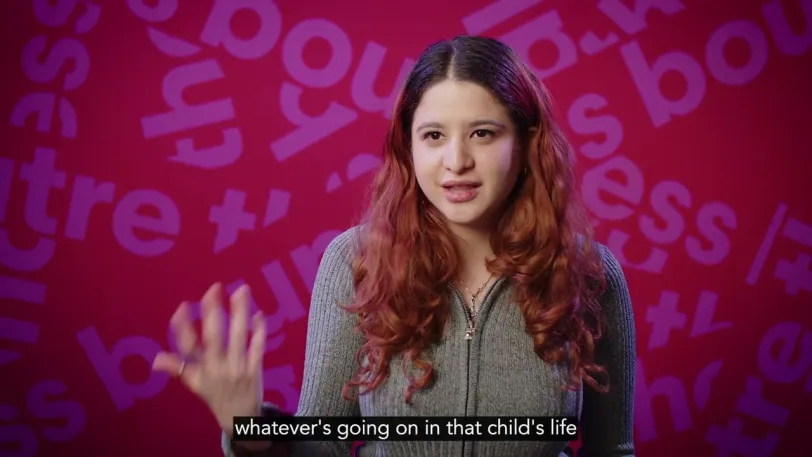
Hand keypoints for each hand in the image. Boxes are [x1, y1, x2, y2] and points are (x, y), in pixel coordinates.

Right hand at [153, 283, 266, 443]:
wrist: (240, 418)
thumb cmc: (216, 396)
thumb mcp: (195, 384)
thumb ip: (177, 369)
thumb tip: (155, 360)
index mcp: (201, 370)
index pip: (188, 347)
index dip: (183, 327)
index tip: (182, 306)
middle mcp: (217, 368)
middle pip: (214, 337)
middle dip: (213, 313)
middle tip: (214, 288)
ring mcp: (238, 368)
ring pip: (239, 337)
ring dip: (240, 313)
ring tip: (241, 290)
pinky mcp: (255, 369)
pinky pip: (258, 347)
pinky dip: (259, 331)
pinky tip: (258, 314)